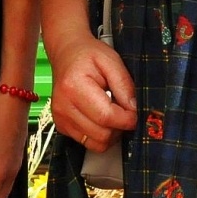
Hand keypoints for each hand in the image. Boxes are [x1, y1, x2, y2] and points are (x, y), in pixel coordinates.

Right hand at [44, 33, 136, 152]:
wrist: (66, 53)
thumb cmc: (88, 54)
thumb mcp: (112, 60)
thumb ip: (124, 85)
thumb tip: (134, 110)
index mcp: (74, 87)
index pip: (106, 117)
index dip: (127, 119)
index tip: (135, 112)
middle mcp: (63, 106)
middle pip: (102, 135)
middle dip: (120, 127)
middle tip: (124, 110)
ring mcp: (60, 119)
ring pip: (96, 143)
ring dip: (111, 133)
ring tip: (112, 113)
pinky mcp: (62, 126)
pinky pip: (88, 143)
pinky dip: (100, 135)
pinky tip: (100, 117)